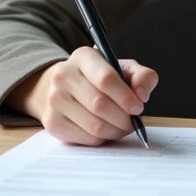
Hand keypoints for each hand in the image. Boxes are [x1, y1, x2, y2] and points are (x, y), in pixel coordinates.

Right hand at [12, 47, 158, 145]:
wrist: (63, 88)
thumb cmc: (99, 78)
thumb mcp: (122, 68)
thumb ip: (141, 76)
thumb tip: (142, 96)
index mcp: (83, 57)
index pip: (106, 79)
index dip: (126, 97)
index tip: (138, 107)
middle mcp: (63, 75)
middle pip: (100, 105)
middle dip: (123, 118)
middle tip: (133, 122)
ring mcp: (55, 100)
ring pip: (94, 125)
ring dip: (116, 131)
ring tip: (123, 127)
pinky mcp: (52, 122)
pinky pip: (86, 138)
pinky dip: (103, 139)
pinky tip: (106, 131)